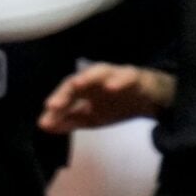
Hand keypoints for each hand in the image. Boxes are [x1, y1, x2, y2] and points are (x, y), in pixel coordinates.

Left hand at [39, 63, 174, 132]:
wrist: (153, 100)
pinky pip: (128, 75)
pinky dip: (119, 79)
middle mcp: (98, 78)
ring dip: (88, 77)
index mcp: (86, 88)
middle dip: (65, 92)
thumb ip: (69, 121)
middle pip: (78, 80)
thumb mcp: (91, 118)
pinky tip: (111, 87)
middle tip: (54, 105)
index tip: (45, 118)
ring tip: (78, 84)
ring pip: (101, 71)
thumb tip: (43, 125)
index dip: (56, 104)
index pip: (66, 93)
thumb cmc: (118, 105)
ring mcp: (117, 75)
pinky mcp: (137, 76)